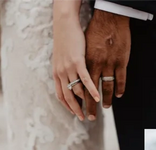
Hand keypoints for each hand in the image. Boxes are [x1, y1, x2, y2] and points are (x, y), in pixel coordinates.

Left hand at [52, 3, 100, 120]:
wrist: (65, 24)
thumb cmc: (66, 39)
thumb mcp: (62, 57)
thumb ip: (65, 70)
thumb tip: (70, 79)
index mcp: (57, 72)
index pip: (60, 95)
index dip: (68, 106)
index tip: (76, 113)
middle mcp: (61, 72)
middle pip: (68, 96)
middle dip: (77, 109)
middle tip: (85, 118)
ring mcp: (69, 68)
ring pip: (77, 90)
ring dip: (87, 102)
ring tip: (96, 109)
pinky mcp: (78, 62)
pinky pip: (86, 80)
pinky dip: (92, 90)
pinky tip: (98, 97)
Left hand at [84, 10, 130, 119]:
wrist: (108, 19)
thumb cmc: (93, 31)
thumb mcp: (81, 47)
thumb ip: (79, 62)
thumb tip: (75, 74)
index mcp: (80, 63)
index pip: (76, 87)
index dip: (77, 101)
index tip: (77, 111)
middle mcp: (92, 66)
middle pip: (89, 91)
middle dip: (89, 106)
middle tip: (90, 118)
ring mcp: (107, 64)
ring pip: (104, 87)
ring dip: (104, 99)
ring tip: (105, 107)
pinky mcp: (119, 62)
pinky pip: (119, 79)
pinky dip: (119, 89)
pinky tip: (118, 95)